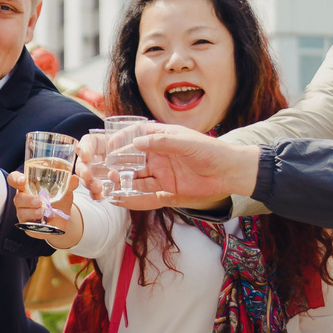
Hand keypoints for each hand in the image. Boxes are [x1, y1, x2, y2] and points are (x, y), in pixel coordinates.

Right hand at [6, 167, 85, 248]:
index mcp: (27, 187)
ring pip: (22, 213)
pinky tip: (46, 223)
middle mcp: (23, 200)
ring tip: (44, 212)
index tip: (22, 180)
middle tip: (39, 201)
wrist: (63, 219)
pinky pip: (28, 226)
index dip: (15, 179)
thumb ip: (69, 184)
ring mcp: (24, 214)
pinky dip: (37, 225)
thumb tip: (74, 178)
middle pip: (18, 198)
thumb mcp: (65, 191)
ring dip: (33, 212)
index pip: (14, 180)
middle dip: (28, 200)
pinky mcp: (28, 227)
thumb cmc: (59, 200)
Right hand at [76, 123, 254, 209]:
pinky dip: (133, 194)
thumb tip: (136, 143)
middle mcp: (158, 155)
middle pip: (131, 159)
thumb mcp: (185, 143)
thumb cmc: (210, 151)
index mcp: (161, 139)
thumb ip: (161, 142)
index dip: (120, 140)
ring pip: (135, 176)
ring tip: (109, 182)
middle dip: (116, 163)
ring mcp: (161, 172)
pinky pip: (145, 192)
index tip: (107, 145)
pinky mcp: (166, 189)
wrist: (229, 172)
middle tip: (103, 168)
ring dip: (122, 179)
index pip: (135, 136)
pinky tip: (121, 196)